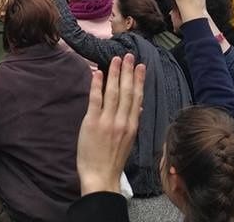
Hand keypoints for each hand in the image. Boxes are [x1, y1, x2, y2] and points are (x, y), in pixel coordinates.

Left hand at [76, 54, 146, 194]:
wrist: (101, 176)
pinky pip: (95, 100)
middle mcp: (122, 121)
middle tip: (129, 56)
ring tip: (116, 59)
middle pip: (127, 92)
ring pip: (113, 92)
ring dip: (114, 74)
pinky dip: (97, 85)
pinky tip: (98, 73)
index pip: (137, 98)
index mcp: (132, 126)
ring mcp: (108, 121)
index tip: (141, 66)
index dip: (139, 81)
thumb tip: (139, 108)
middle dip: (128, 72)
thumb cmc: (113, 159)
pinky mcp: (92, 122)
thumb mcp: (128, 141)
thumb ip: (132, 123)